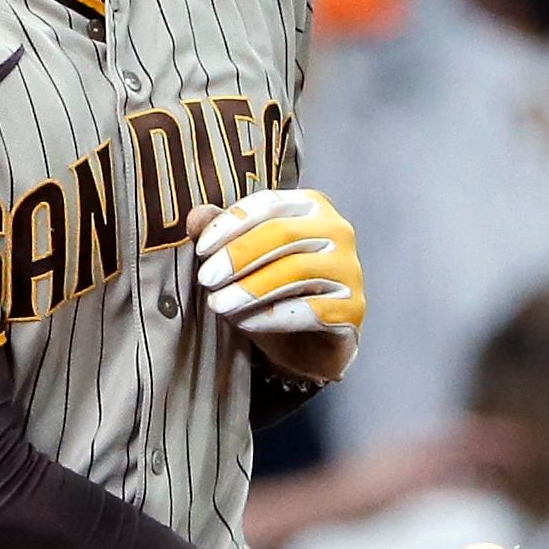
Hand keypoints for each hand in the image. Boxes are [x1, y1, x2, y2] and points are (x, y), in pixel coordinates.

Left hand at [192, 187, 365, 394]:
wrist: (308, 344)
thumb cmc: (274, 292)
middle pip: (282, 234)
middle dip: (238, 256)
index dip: (231, 224)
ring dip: (250, 289)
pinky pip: (311, 310)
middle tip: (205, 280)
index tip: (201, 250)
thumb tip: (196, 216)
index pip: (268, 204)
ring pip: (296, 271)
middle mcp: (337, 231)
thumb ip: (221, 235)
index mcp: (311, 206)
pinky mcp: (353, 307)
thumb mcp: (242, 262)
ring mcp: (349, 269)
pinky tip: (245, 324)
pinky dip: (273, 316)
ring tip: (218, 305)